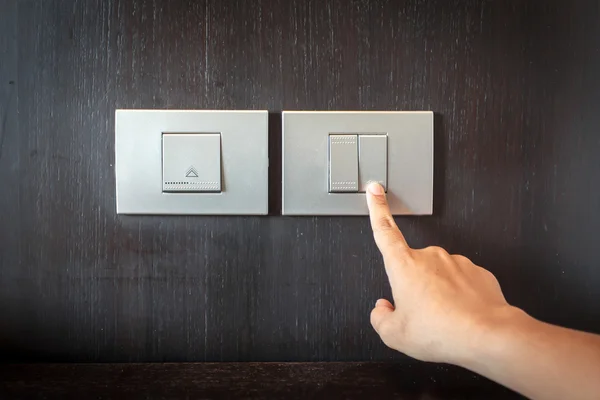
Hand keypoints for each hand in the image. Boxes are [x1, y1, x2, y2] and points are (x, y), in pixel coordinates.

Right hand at [366, 182, 515, 364]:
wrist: (487, 335)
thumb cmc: (442, 331)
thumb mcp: (395, 334)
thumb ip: (380, 318)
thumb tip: (382, 309)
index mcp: (404, 265)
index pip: (384, 229)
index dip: (377, 208)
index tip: (375, 191)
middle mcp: (430, 257)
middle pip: (413, 268)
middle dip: (414, 288)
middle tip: (421, 315)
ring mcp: (456, 262)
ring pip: (438, 277)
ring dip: (437, 294)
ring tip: (443, 319)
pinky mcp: (477, 272)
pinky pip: (461, 284)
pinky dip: (458, 298)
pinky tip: (460, 316)